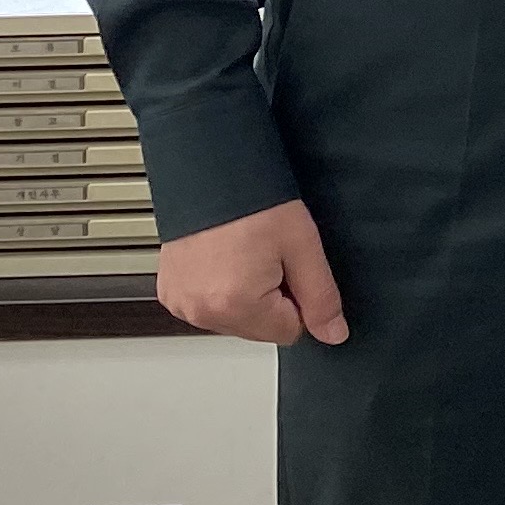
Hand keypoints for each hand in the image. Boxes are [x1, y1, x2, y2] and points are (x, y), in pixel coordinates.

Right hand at [158, 197, 348, 345]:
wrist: (209, 169)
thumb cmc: (254, 200)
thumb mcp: (302, 245)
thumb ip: (321, 297)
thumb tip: (334, 335)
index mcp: (235, 306)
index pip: (288, 332)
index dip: (300, 300)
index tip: (291, 267)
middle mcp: (202, 312)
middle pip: (259, 329)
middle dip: (272, 299)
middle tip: (268, 256)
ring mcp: (181, 303)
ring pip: (234, 319)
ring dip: (246, 296)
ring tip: (245, 253)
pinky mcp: (171, 292)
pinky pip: (208, 307)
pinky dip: (221, 289)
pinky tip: (226, 258)